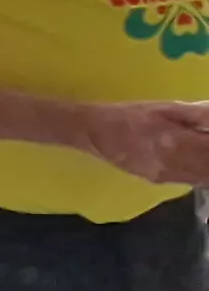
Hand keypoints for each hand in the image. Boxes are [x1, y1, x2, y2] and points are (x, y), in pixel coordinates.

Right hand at [75, 101, 208, 185]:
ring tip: (207, 155)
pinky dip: (206, 175)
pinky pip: (194, 182)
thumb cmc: (130, 114)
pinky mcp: (161, 181)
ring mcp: (167, 176)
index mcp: (176, 142)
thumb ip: (200, 115)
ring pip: (206, 179)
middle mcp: (174, 164)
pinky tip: (206, 166)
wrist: (94, 132)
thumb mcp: (167, 108)